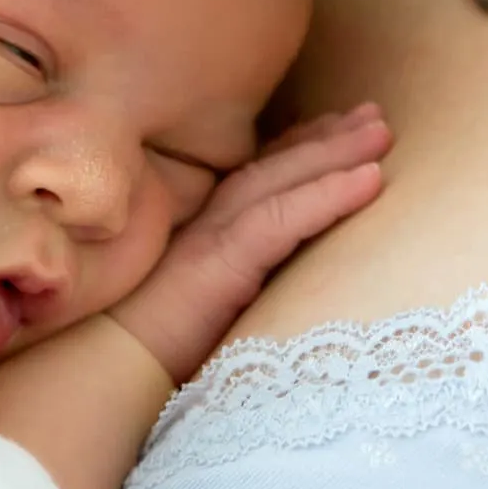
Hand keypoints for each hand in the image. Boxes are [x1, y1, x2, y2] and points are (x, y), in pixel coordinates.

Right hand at [109, 105, 389, 383]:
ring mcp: (211, 237)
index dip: (298, 148)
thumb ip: (234, 288)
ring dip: (337, 152)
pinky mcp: (220, 261)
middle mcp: (207, 223)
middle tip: (374, 116)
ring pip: (283, 179)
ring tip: (382, 133)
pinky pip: (284, 217)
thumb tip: (272, 295)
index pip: (256, 177)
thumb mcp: (204, 309)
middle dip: (327, 137)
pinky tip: (370, 180)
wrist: (105, 372)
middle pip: (275, 165)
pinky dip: (330, 194)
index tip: (337, 129)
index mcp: (203, 233)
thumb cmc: (147, 354)